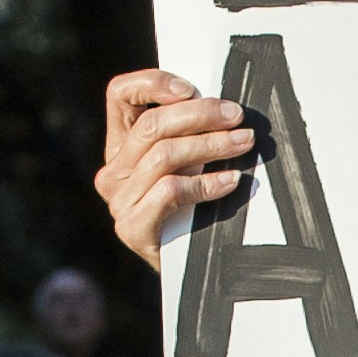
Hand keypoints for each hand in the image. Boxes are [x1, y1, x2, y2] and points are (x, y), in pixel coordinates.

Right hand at [99, 67, 258, 269]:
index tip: (191, 89)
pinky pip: (170, 191)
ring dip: (212, 145)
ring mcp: (119, 200)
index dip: (152, 83)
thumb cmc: (194, 209)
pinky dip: (206, 183)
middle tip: (237, 116)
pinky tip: (232, 182)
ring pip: (164, 155)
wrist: (190, 273)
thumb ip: (188, 133)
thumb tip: (224, 104)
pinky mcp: (132, 227)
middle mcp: (114, 170)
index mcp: (121, 145)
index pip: (120, 94)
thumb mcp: (187, 162)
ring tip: (244, 143)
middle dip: (200, 115)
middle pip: (151, 125)